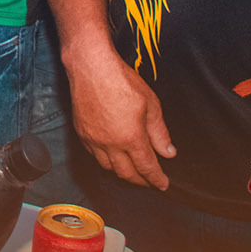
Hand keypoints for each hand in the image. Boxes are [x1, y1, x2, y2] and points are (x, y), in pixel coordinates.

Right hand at [66, 47, 174, 189]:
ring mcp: (93, 140)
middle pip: (126, 174)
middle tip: (150, 181)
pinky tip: (112, 155)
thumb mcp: (151, 104)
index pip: (146, 168)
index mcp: (130, 138)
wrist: (91, 66)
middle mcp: (110, 144)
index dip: (157, 179)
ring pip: (108, 168)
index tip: (163, 184)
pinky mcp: (82, 133)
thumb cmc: (120, 80)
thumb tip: (168, 152)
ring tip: (132, 170)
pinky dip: (106, 161)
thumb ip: (160, 132)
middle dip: (141, 181)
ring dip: (122, 172)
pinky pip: (94, 156)